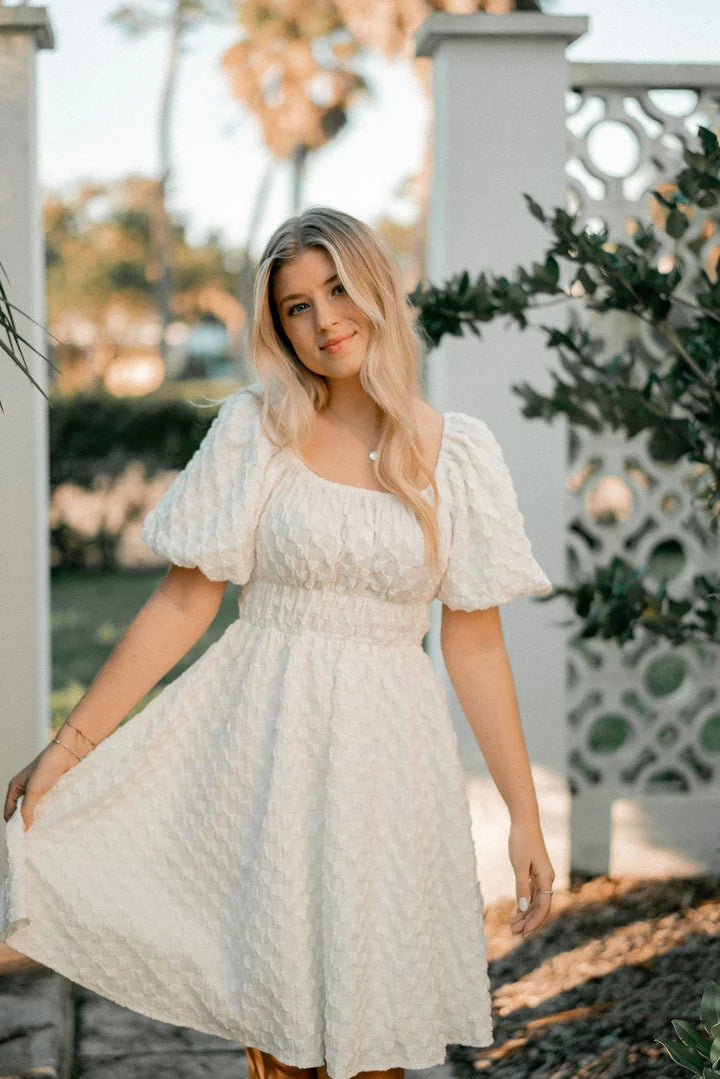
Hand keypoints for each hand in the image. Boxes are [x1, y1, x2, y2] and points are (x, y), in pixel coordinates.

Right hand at [4, 741, 79, 830]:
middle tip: (36, 836)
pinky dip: (50, 812)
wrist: (69, 752)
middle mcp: (26, 789)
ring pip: (37, 809)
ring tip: (46, 830)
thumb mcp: (34, 790)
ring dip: (41, 818)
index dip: (16, 824)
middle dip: (28, 822)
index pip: (10, 812)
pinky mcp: (52, 789)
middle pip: (23, 812)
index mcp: (15, 788)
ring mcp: (40, 790)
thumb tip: (23, 829)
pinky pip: (48, 805)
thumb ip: (27, 809)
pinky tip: (55, 819)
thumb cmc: (48, 767)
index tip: (24, 837)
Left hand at [507, 818, 554, 936]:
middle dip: (528, 921)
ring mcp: (541, 876)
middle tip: (513, 932)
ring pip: (536, 901)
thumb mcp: (519, 865)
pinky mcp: (535, 872)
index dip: (535, 921)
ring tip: (512, 926)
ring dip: (525, 914)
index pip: (544, 906)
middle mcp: (547, 879)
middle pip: (540, 907)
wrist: (524, 821)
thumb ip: (522, 887)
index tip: (524, 932)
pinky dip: (525, 903)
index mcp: (546, 878)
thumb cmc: (521, 841)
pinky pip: (532, 893)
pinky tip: (517, 912)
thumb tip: (524, 908)